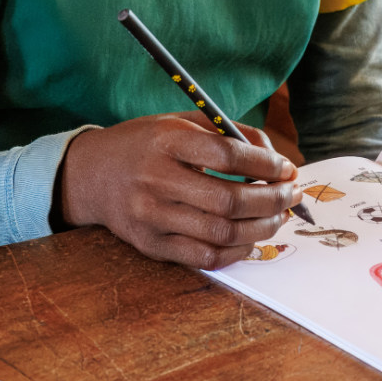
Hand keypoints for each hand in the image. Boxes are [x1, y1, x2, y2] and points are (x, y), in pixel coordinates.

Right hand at [57, 114, 300, 268]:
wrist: (91, 174)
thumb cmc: (146, 145)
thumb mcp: (180, 123)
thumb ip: (228, 133)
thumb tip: (276, 160)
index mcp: (165, 142)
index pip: (228, 156)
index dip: (266, 166)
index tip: (287, 169)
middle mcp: (155, 180)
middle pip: (230, 200)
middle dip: (273, 200)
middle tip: (290, 195)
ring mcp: (151, 217)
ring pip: (222, 233)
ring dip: (262, 228)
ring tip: (277, 216)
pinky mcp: (150, 245)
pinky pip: (205, 258)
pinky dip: (236, 251)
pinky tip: (249, 238)